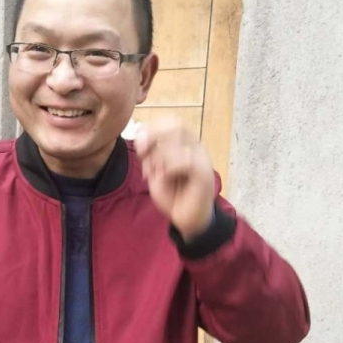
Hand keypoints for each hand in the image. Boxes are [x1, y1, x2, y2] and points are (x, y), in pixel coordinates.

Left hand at [134, 119, 215, 240]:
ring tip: (156, 174)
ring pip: (179, 142)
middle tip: (142, 153)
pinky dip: (169, 167)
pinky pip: (186, 160)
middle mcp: (196, 148)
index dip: (152, 128)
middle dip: (154, 136)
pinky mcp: (204, 174)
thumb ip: (150, 155)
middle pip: (177, 125)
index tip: (138, 143)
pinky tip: (164, 177)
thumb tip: (141, 138)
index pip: (172, 122)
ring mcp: (202, 159)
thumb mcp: (156, 171)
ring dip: (159, 157)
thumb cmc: (174, 196)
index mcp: (186, 145)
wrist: (189, 220)